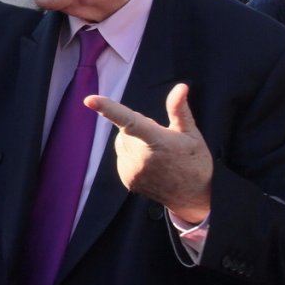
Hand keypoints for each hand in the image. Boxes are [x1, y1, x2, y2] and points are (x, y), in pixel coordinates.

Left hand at [85, 83, 212, 223]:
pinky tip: (151, 164)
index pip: (129, 121)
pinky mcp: (127, 179)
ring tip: (157, 153)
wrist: (193, 198)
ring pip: (122, 141)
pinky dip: (132, 155)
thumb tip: (180, 87)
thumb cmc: (195, 162)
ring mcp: (132, 171)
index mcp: (157, 142)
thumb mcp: (192, 134)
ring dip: (133, 141)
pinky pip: (122, 156)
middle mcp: (141, 158)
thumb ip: (179, 110)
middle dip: (140, 127)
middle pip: (126, 129)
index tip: (89, 100)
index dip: (108, 109)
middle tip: (162, 140)